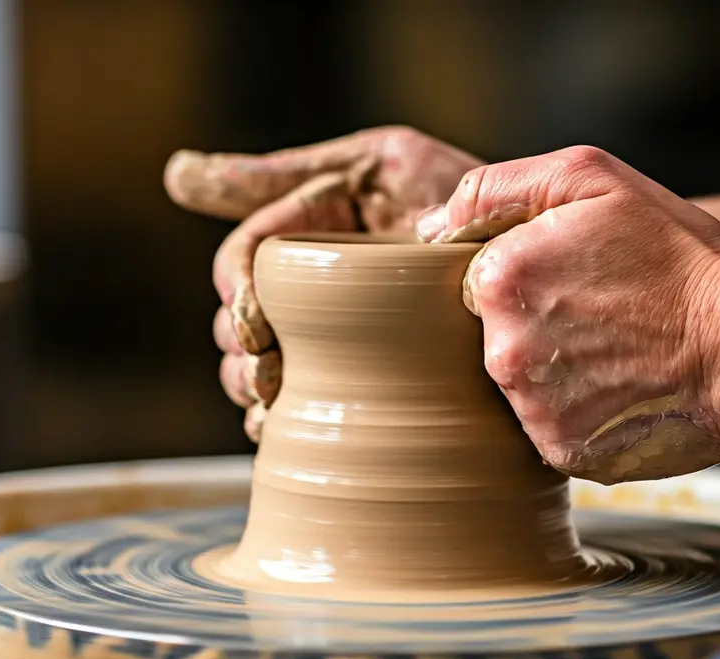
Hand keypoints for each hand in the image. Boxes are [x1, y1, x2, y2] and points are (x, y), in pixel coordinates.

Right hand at [165, 126, 483, 440]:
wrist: (544, 260)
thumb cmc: (466, 199)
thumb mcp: (380, 167)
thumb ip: (279, 174)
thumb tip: (175, 174)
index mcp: (309, 229)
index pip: (241, 258)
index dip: (235, 291)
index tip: (252, 325)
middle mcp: (309, 283)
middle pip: (235, 320)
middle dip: (239, 350)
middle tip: (265, 374)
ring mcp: (330, 333)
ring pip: (255, 367)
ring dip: (249, 388)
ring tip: (268, 406)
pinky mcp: (355, 378)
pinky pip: (297, 405)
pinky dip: (279, 420)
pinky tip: (281, 429)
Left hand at [416, 145, 719, 483]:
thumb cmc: (678, 257)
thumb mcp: (592, 180)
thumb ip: (496, 189)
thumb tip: (430, 227)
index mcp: (496, 280)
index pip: (474, 281)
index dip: (524, 275)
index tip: (571, 277)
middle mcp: (501, 349)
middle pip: (492, 334)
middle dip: (535, 322)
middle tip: (600, 315)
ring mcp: (529, 407)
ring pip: (519, 382)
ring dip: (553, 368)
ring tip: (611, 350)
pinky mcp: (559, 449)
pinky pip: (547, 425)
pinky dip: (575, 409)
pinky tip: (615, 388)